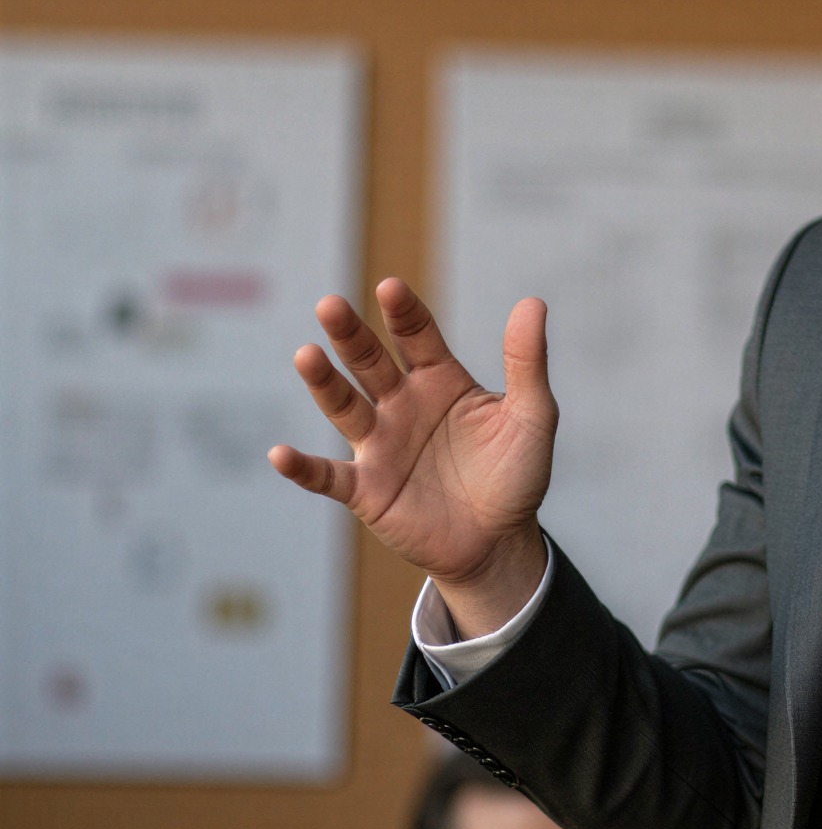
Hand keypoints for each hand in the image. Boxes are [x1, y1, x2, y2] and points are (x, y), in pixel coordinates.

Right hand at [268, 278, 556, 636]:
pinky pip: (327, 477)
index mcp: (440, 380)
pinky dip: (302, 468)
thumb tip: (533, 302)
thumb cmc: (516, 473)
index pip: (416, 336)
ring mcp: (380, 446)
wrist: (501, 541)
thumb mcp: (531, 416)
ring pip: (344, 407)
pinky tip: (280, 454)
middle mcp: (402, 405)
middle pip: (370, 362)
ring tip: (306, 355)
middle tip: (331, 305)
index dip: (403, 312)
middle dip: (351, 334)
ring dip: (323, 383)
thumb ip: (526, 362)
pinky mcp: (366, 490)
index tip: (390, 287)